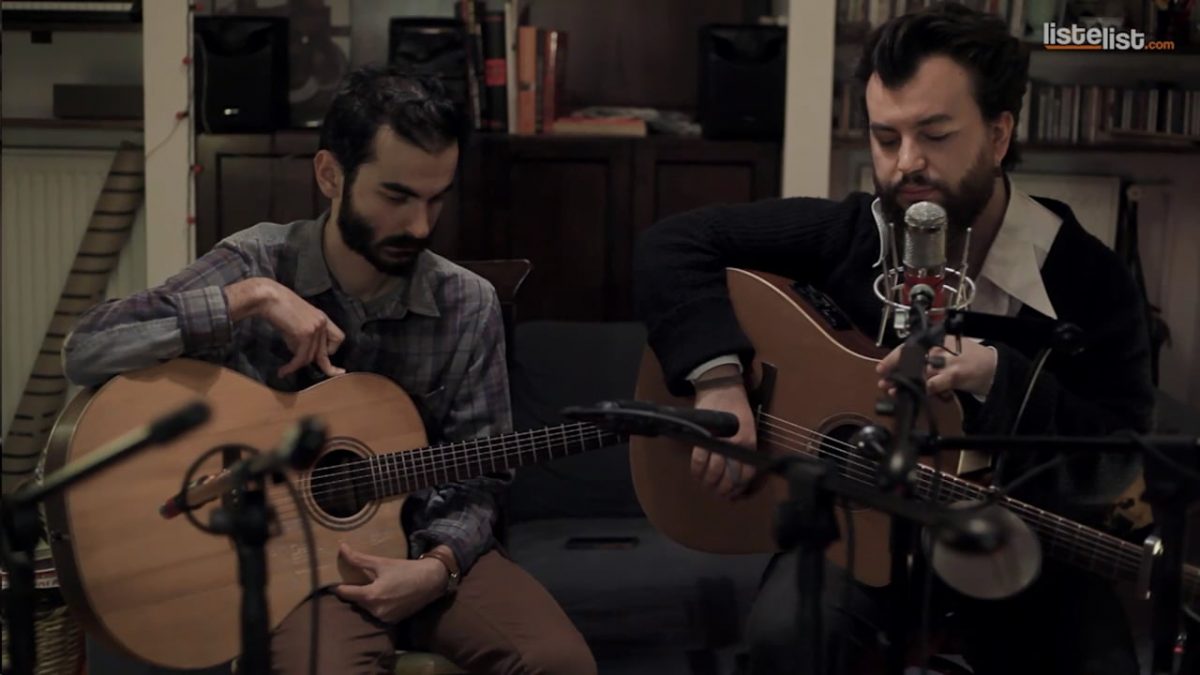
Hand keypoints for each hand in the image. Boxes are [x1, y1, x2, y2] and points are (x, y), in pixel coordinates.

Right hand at [227, 278, 345, 377]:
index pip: (339, 338)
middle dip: (318, 365)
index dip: (331, 350)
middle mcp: (322, 323)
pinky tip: (283, 371)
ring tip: (284, 369)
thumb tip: (301, 355)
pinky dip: (292, 367)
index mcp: (322, 318)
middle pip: (324, 352)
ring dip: (296, 365)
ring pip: (310, 357)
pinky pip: (300, 357)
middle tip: (314, 374)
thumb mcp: (297, 322)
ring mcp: (315, 328)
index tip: (324, 358)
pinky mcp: (304, 333)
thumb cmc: (278, 308)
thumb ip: (304, 336)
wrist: (268, 297)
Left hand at [331, 543, 447, 622]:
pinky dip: (377, 605)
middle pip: (356, 601)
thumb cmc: (406, 569)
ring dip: (366, 599)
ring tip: (372, 587)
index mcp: (371, 596)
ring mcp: (384, 618)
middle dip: (355, 592)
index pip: (345, 593)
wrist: (431, 581)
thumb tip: (341, 548)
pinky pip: (377, 613)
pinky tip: (384, 595)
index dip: (337, 587)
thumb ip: (358, 559)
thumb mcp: (381, 563)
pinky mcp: (392, 621)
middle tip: (357, 581)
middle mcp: (375, 610)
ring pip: (366, 608)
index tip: (332, 583)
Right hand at [691, 372, 757, 498]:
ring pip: (713, 472)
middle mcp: (736, 446)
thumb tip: (738, 472)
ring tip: (708, 485)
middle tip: (720, 493)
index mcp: (749, 444)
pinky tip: (698, 475)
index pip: (746, 473)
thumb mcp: (747, 429)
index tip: (734, 493)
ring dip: (710, 482)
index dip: (739, 487)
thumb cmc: (736, 408)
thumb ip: (743, 449)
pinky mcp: (704, 438)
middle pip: (728, 477)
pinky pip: (699, 460)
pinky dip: (697, 471)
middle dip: (723, 489)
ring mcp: (720, 442)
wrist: (722, 388)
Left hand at [875, 338, 997, 397]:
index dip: (893, 359)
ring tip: (894, 390)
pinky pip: (934, 383)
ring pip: (919, 372)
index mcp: (936, 339)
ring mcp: (946, 361)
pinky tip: (920, 393)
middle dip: (895, 373)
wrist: (994, 366)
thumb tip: (903, 366)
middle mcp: (939, 347)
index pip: (909, 347)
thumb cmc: (969, 358)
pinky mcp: (955, 374)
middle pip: (910, 360)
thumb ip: (927, 356)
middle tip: (884, 383)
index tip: (881, 369)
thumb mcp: (947, 349)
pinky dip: (925, 389)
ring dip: (905, 383)